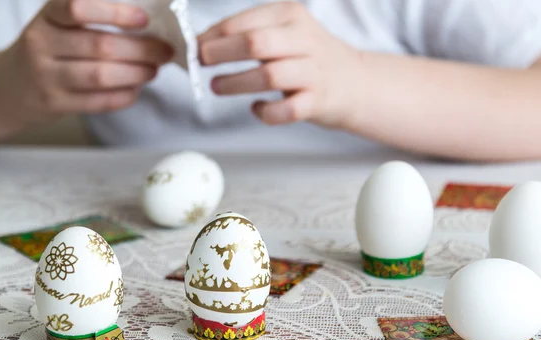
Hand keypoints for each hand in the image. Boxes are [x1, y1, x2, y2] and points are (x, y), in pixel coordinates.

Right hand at [0, 0, 172, 130]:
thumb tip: (147, 26)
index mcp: (47, 17)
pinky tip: (136, 90)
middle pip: (100, 45)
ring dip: (136, 74)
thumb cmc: (46, 50)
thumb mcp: (57, 25)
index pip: (77, 7)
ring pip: (101, 75)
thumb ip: (92, 20)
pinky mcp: (54, 104)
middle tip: (164, 51)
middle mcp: (42, 44)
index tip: (143, 19)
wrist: (6, 87)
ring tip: (153, 70)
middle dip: (141, 50)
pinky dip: (124, 96)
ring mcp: (46, 76)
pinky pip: (98, 101)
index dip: (114, 13)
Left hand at [198, 1, 361, 127]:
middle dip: (221, 53)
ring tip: (216, 86)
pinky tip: (256, 108)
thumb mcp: (284, 33)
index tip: (194, 46)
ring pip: (269, 76)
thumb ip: (249, 34)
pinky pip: (287, 110)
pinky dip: (266, 112)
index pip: (245, 22)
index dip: (214, 35)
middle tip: (201, 63)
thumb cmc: (308, 58)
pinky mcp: (318, 101)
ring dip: (236, 83)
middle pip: (255, 43)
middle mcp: (304, 40)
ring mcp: (313, 72)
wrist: (355, 82)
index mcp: (291, 16)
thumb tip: (202, 43)